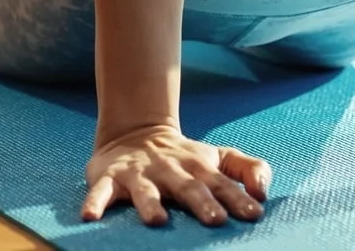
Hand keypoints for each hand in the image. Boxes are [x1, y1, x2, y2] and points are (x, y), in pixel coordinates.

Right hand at [80, 121, 270, 227]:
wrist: (135, 132)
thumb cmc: (186, 158)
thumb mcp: (218, 158)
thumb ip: (248, 169)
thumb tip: (264, 193)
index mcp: (199, 168)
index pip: (223, 183)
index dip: (238, 198)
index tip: (254, 213)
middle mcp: (171, 170)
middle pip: (188, 187)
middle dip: (202, 203)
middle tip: (215, 220)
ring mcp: (140, 174)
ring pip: (145, 191)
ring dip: (150, 204)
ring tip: (157, 221)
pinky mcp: (110, 178)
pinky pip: (101, 191)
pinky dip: (95, 202)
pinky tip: (90, 218)